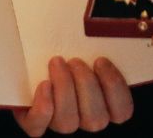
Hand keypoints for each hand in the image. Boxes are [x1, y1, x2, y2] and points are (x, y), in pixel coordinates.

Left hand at [11, 56, 132, 134]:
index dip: (114, 88)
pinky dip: (42, 107)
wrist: (30, 61)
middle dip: (86, 85)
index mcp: (106, 104)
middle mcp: (85, 118)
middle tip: (75, 61)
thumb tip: (112, 26)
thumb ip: (101, 44)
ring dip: (64, 89)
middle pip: (95, 119)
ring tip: (57, 62)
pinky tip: (44, 84)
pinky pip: (38, 126)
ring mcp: (60, 122)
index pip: (121, 111)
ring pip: (68, 123)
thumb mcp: (89, 45)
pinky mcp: (35, 123)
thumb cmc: (68, 49)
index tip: (100, 61)